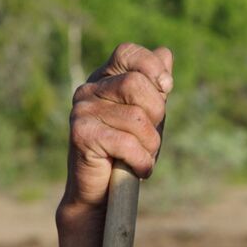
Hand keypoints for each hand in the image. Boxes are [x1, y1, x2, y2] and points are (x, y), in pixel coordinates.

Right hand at [60, 43, 173, 217]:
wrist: (101, 194)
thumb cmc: (127, 152)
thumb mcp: (147, 116)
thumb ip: (154, 86)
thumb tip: (164, 52)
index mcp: (104, 79)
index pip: (127, 52)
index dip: (151, 67)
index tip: (166, 89)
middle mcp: (88, 90)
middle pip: (137, 84)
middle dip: (156, 114)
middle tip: (149, 137)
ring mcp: (81, 111)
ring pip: (137, 118)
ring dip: (150, 145)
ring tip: (141, 157)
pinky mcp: (81, 134)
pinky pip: (127, 142)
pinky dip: (142, 161)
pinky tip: (137, 169)